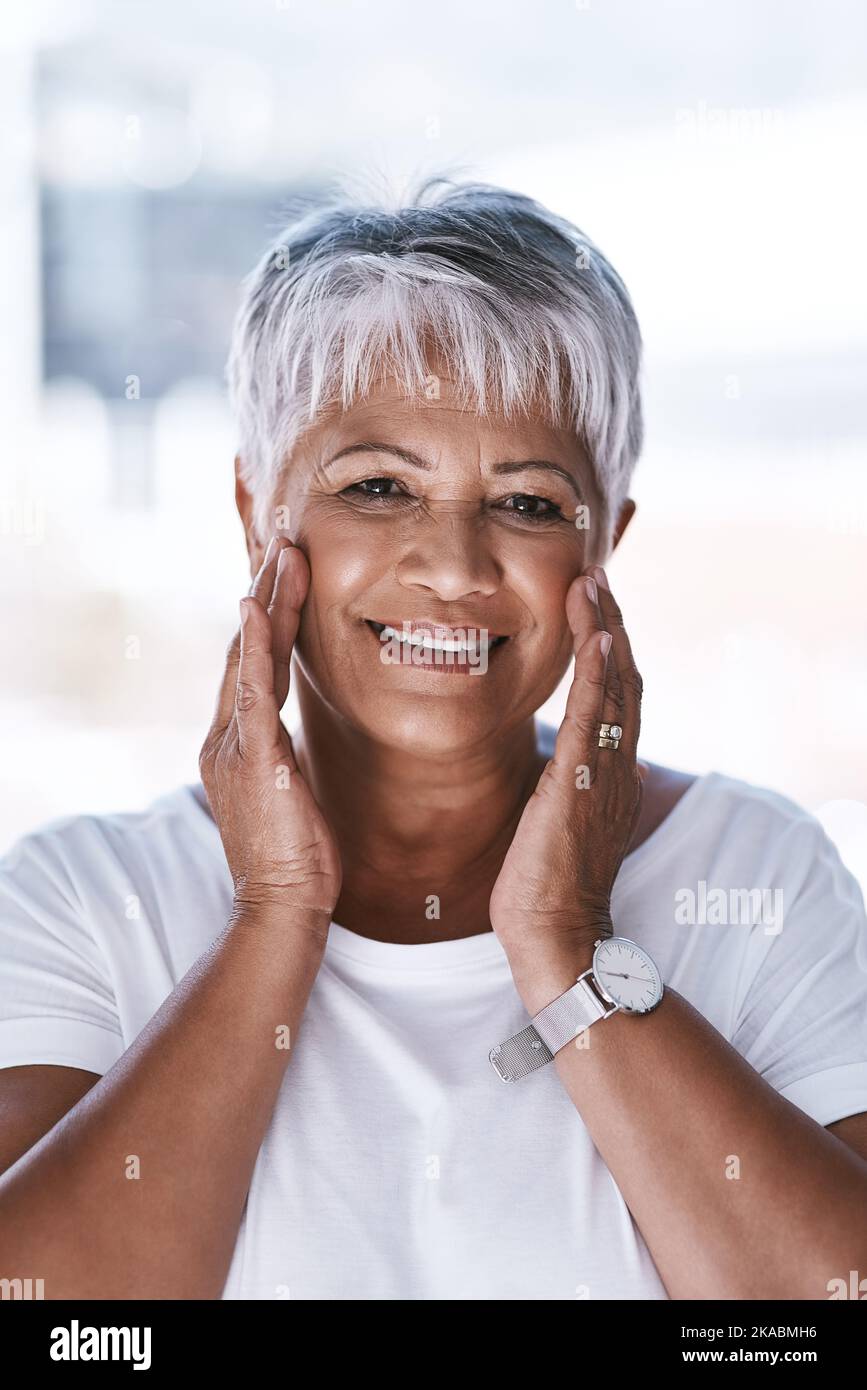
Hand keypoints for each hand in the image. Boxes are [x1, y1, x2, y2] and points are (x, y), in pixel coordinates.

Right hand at [199, 536, 341, 926]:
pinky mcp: (249, 759)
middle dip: (267, 593)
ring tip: (283, 553)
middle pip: (245, 648)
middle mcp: (226, 737)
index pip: (254, 665)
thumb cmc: (299, 861)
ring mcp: (232, 746)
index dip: (270, 617)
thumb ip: (287, 757)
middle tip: (286, 542)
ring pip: (247, 657)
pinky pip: (250, 689)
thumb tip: (298, 739)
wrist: (282, 909)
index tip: (289, 574)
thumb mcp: (294, 795)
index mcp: (238, 743)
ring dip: (266, 601)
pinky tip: (257, 605)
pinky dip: (253, 644)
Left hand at [489, 565, 644, 982]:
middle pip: (623, 678)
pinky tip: (596, 634)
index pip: (617, 694)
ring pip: (615, 686)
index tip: (592, 603)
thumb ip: (577, 785)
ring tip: (592, 582)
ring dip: (605, 629)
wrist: (554, 933)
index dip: (609, 645)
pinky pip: (595, 717)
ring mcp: (604, 773)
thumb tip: (606, 767)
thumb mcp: (563, 822)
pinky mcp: (580, 782)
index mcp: (611, 772)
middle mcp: (618, 765)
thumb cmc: (548, 885)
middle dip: (610, 622)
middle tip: (595, 573)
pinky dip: (599, 672)